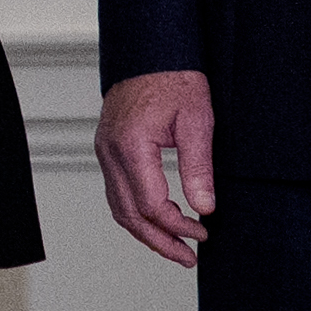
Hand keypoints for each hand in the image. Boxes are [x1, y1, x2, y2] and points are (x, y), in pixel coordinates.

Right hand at [97, 71, 217, 266]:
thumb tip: (204, 207)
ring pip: (119, 206)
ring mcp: (105, 150)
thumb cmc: (174, 79)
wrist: (151, 53)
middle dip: (159, 241)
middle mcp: (110, 151)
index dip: (178, 226)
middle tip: (187, 258)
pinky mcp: (109, 149)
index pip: (151, 205)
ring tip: (174, 246)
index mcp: (130, 145)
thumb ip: (198, 168)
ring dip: (146, 231)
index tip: (203, 233)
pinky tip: (157, 219)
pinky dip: (136, 212)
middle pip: (129, 214)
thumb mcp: (196, 122)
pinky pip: (117, 191)